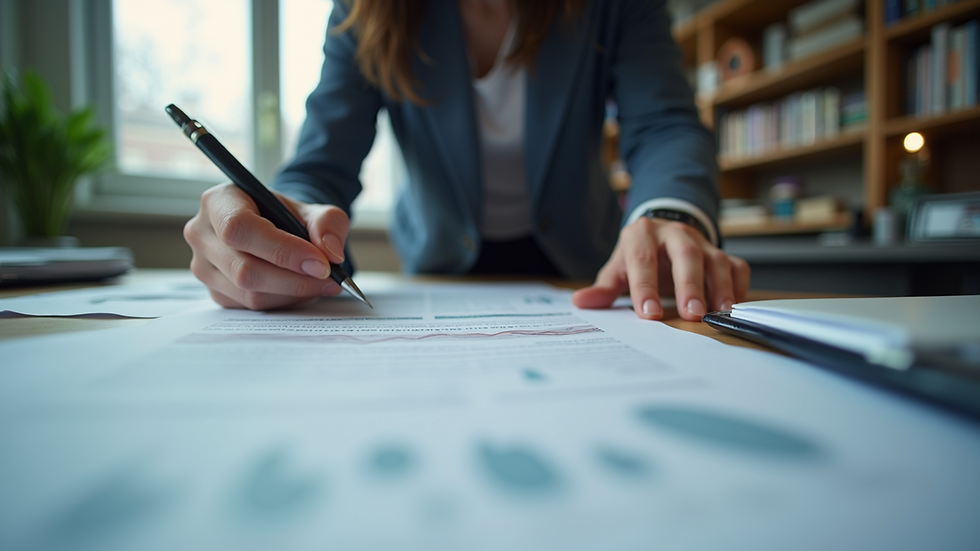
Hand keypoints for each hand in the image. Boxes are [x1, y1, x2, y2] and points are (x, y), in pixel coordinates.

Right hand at [183, 182, 349, 309]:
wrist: (275, 230)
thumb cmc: (288, 217)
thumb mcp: (313, 210)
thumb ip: (327, 223)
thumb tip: (329, 253)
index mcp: (218, 202)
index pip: (239, 228)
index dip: (282, 250)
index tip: (321, 263)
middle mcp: (201, 234)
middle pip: (244, 269)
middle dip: (295, 279)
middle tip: (330, 279)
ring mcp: (203, 267)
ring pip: (249, 293)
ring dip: (292, 293)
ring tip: (321, 283)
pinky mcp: (215, 292)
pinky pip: (250, 307)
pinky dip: (283, 301)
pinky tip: (300, 288)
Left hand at [572, 217, 749, 320]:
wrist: (664, 232)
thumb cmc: (639, 255)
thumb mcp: (618, 267)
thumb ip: (604, 287)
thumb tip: (581, 302)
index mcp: (642, 235)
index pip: (642, 259)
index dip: (645, 287)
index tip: (648, 314)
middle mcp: (675, 233)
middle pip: (686, 255)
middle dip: (690, 285)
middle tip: (691, 314)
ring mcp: (702, 242)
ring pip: (716, 259)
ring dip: (719, 287)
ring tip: (718, 313)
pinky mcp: (722, 252)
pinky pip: (737, 267)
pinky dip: (738, 287)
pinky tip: (732, 307)